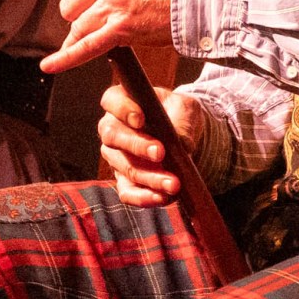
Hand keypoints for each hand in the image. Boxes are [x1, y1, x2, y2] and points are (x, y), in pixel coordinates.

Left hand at [45, 0, 184, 72]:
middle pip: (67, 5)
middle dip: (79, 14)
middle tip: (100, 16)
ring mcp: (112, 4)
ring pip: (76, 26)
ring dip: (86, 34)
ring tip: (105, 32)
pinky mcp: (122, 29)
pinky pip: (85, 46)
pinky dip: (65, 58)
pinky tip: (50, 66)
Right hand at [98, 83, 211, 206]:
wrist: (182, 136)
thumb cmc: (178, 113)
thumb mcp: (186, 108)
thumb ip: (182, 120)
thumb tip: (182, 145)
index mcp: (122, 101)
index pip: (112, 101)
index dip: (122, 109)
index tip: (140, 119)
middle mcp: (112, 129)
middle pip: (112, 136)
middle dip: (137, 146)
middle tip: (160, 153)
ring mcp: (115, 156)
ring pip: (123, 167)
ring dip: (148, 177)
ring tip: (173, 183)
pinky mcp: (124, 180)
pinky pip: (127, 192)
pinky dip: (143, 197)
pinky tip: (162, 198)